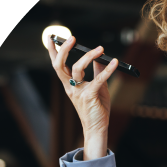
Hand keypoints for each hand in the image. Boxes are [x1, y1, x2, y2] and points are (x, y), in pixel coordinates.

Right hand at [47, 35, 117, 154]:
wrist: (98, 127)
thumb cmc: (96, 108)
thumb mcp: (97, 88)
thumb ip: (97, 73)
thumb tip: (100, 58)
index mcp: (69, 85)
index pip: (58, 66)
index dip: (53, 52)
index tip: (51, 38)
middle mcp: (71, 87)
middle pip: (60, 65)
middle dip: (64, 50)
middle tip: (72, 38)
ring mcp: (78, 92)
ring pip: (78, 68)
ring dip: (88, 56)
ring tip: (100, 49)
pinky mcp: (89, 96)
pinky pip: (98, 79)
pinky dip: (108, 70)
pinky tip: (115, 63)